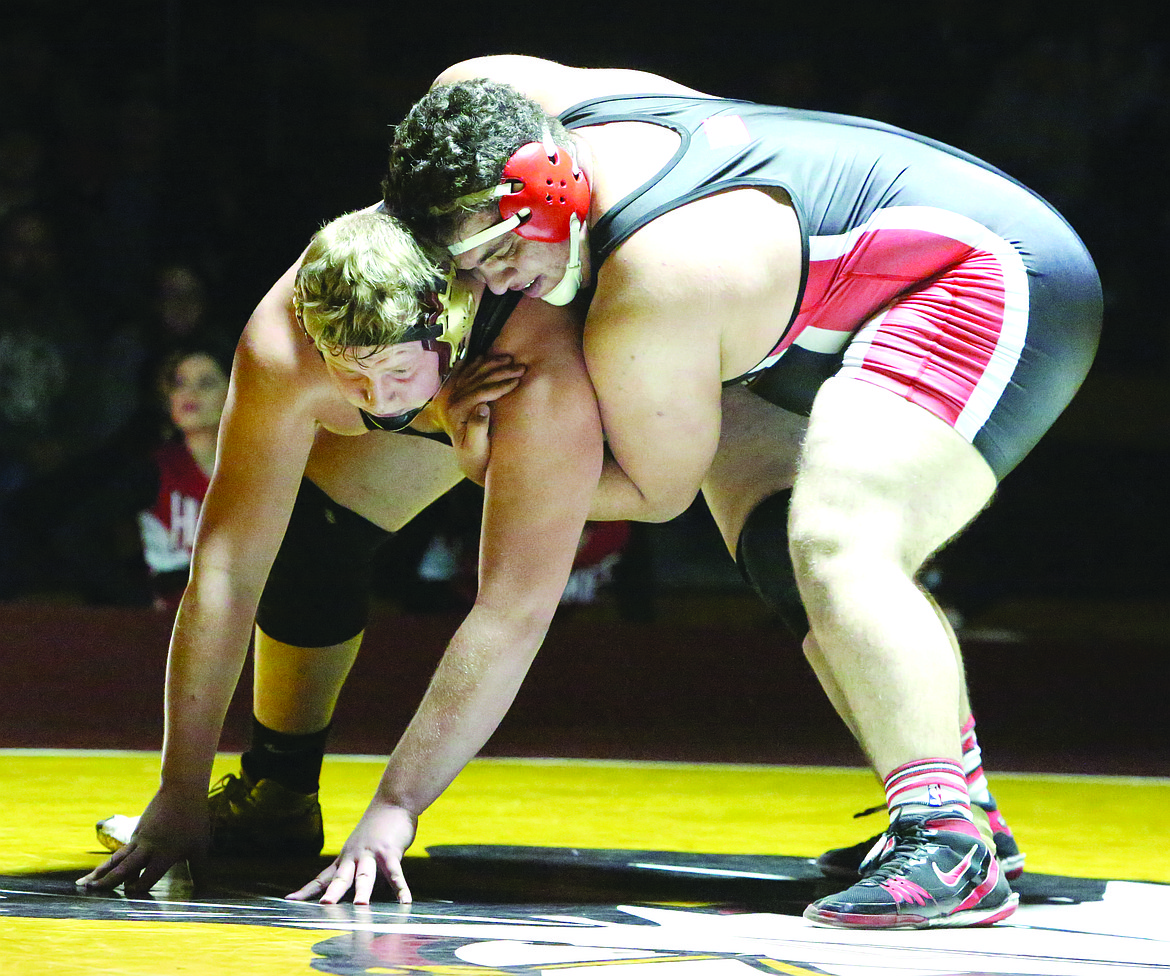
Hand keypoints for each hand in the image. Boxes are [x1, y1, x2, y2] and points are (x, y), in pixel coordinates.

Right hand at [76, 787, 208, 893]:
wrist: (181, 789)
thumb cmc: (194, 819)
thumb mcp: (200, 846)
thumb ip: (200, 869)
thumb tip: (205, 891)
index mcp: (165, 853)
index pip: (147, 876)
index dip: (139, 888)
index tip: (130, 897)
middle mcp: (148, 848)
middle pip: (124, 868)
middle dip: (106, 882)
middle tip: (90, 892)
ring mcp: (139, 839)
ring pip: (116, 859)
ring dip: (99, 873)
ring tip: (82, 884)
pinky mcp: (136, 833)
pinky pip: (121, 852)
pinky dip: (110, 863)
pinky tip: (99, 873)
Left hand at [286, 801, 416, 904]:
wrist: (393, 801)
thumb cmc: (378, 828)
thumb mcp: (364, 851)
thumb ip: (365, 872)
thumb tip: (370, 892)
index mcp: (345, 858)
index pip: (322, 878)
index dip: (307, 890)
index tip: (289, 901)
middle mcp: (354, 857)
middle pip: (341, 878)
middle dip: (332, 893)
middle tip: (324, 907)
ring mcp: (372, 854)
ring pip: (365, 875)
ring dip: (363, 890)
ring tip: (360, 906)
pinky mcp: (390, 852)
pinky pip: (395, 873)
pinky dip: (400, 888)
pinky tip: (404, 901)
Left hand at [432, 354, 524, 483]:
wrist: (468, 460)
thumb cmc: (476, 457)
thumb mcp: (476, 448)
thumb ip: (477, 428)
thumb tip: (483, 407)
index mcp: (456, 412)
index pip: (479, 393)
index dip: (499, 385)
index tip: (517, 381)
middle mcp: (452, 400)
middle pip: (477, 379)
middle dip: (500, 372)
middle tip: (521, 367)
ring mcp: (453, 395)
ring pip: (472, 373)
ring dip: (491, 364)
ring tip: (510, 359)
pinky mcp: (456, 393)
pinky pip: (465, 373)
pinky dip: (476, 363)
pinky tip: (484, 356)